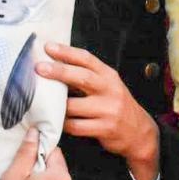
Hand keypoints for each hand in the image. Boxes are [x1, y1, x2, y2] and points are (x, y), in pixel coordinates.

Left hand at [36, 42, 158, 165]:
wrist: (139, 132)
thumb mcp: (107, 86)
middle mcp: (110, 90)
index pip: (87, 59)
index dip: (67, 52)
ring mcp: (108, 110)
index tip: (48, 47)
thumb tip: (55, 66)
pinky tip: (58, 121)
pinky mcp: (105, 129)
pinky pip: (76, 126)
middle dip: (59, 72)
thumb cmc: (116, 105)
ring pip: (74, 106)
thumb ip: (87, 76)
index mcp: (109, 76)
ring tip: (44, 102)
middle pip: (82, 77)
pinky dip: (64, 124)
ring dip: (56, 105)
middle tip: (39, 68)